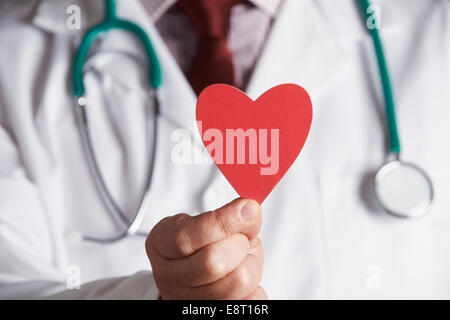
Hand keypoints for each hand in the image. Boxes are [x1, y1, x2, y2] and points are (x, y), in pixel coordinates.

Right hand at [146, 198, 265, 299]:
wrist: (206, 276)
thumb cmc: (208, 244)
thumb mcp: (214, 223)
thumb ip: (231, 215)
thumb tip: (249, 210)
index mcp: (161, 244)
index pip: (185, 237)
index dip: (222, 222)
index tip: (247, 207)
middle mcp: (168, 276)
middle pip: (212, 262)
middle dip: (239, 244)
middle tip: (240, 239)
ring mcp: (188, 300)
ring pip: (236, 282)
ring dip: (250, 264)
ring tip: (242, 259)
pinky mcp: (213, 314)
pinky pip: (250, 301)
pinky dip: (255, 287)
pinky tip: (242, 276)